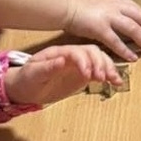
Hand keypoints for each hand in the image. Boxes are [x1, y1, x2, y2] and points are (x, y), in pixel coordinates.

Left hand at [4, 44, 120, 105]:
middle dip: (100, 63)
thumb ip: (48, 67)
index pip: (77, 51)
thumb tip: (63, 60)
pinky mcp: (83, 75)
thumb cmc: (27, 79)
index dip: (84, 61)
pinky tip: (116, 82)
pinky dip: (109, 76)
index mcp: (59, 52)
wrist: (25, 89)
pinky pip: (99, 72)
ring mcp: (79, 64)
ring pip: (99, 60)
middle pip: (92, 52)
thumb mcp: (34, 73)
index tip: (88, 74)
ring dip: (108, 68)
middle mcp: (71, 56)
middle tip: (102, 78)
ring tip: (114, 80)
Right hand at [61, 0, 140, 60]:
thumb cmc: (72, 1)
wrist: (61, 3)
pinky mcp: (100, 29)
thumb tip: (108, 12)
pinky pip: (118, 42)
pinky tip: (132, 58)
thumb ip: (104, 4)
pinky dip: (127, 51)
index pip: (136, 8)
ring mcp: (109, 17)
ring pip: (134, 30)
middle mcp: (115, 6)